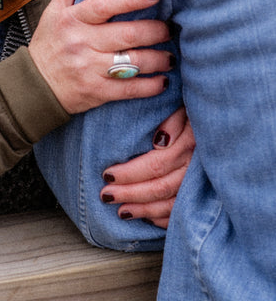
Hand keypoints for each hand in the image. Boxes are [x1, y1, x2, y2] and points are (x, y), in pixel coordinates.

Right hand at [28, 0, 171, 113]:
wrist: (34, 86)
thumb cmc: (48, 44)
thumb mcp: (53, 11)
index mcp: (73, 19)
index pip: (105, 4)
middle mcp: (82, 42)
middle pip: (128, 34)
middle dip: (156, 30)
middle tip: (170, 28)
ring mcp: (90, 68)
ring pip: (134, 62)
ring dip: (159, 59)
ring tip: (170, 56)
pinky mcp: (96, 92)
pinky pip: (130, 89)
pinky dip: (151, 86)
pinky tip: (162, 81)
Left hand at [100, 106, 194, 227]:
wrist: (221, 125)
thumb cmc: (195, 112)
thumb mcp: (185, 108)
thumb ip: (174, 121)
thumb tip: (159, 140)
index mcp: (189, 145)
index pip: (156, 165)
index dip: (130, 172)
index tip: (107, 174)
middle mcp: (196, 168)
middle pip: (160, 187)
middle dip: (131, 193)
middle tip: (106, 195)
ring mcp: (202, 185)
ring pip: (170, 204)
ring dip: (144, 210)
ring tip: (122, 212)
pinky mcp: (205, 196)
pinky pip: (183, 212)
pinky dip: (164, 218)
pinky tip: (147, 218)